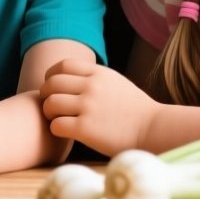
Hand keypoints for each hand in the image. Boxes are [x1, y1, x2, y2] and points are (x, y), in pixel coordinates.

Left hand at [40, 59, 157, 155]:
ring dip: (49, 113)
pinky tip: (65, 132)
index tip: (53, 87)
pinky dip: (56, 129)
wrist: (154, 129)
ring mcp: (88, 107)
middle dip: (46, 95)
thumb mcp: (116, 82)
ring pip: (50, 104)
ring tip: (57, 119)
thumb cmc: (135, 109)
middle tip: (51, 106)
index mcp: (98, 73)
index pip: (62, 66)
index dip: (51, 76)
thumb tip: (70, 77)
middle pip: (51, 84)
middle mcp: (91, 86)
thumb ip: (94, 77)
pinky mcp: (86, 129)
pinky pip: (56, 125)